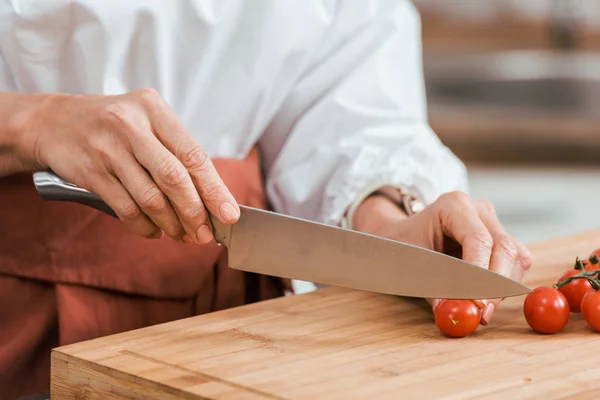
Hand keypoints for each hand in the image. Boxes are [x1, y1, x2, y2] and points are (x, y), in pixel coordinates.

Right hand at [15, 89, 238, 243]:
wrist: (54, 122)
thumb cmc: (114, 126)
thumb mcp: (147, 122)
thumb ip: (177, 152)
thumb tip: (212, 197)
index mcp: (154, 109)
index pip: (193, 154)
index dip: (214, 189)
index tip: (229, 214)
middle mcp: (131, 125)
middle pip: (174, 178)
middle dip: (195, 212)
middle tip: (206, 234)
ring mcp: (108, 148)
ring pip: (150, 197)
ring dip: (171, 223)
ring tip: (182, 235)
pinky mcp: (90, 172)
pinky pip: (125, 208)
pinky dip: (144, 225)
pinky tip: (155, 230)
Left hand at [353, 190, 533, 324]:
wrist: (403, 236)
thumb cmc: (405, 245)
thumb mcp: (412, 265)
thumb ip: (434, 289)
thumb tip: (453, 312)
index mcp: (454, 205)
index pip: (478, 240)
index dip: (481, 274)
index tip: (477, 303)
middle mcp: (478, 210)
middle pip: (505, 248)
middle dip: (496, 286)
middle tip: (482, 314)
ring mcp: (492, 222)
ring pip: (516, 257)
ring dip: (502, 288)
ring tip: (478, 309)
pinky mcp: (500, 238)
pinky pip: (515, 264)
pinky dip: (503, 285)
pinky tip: (483, 297)